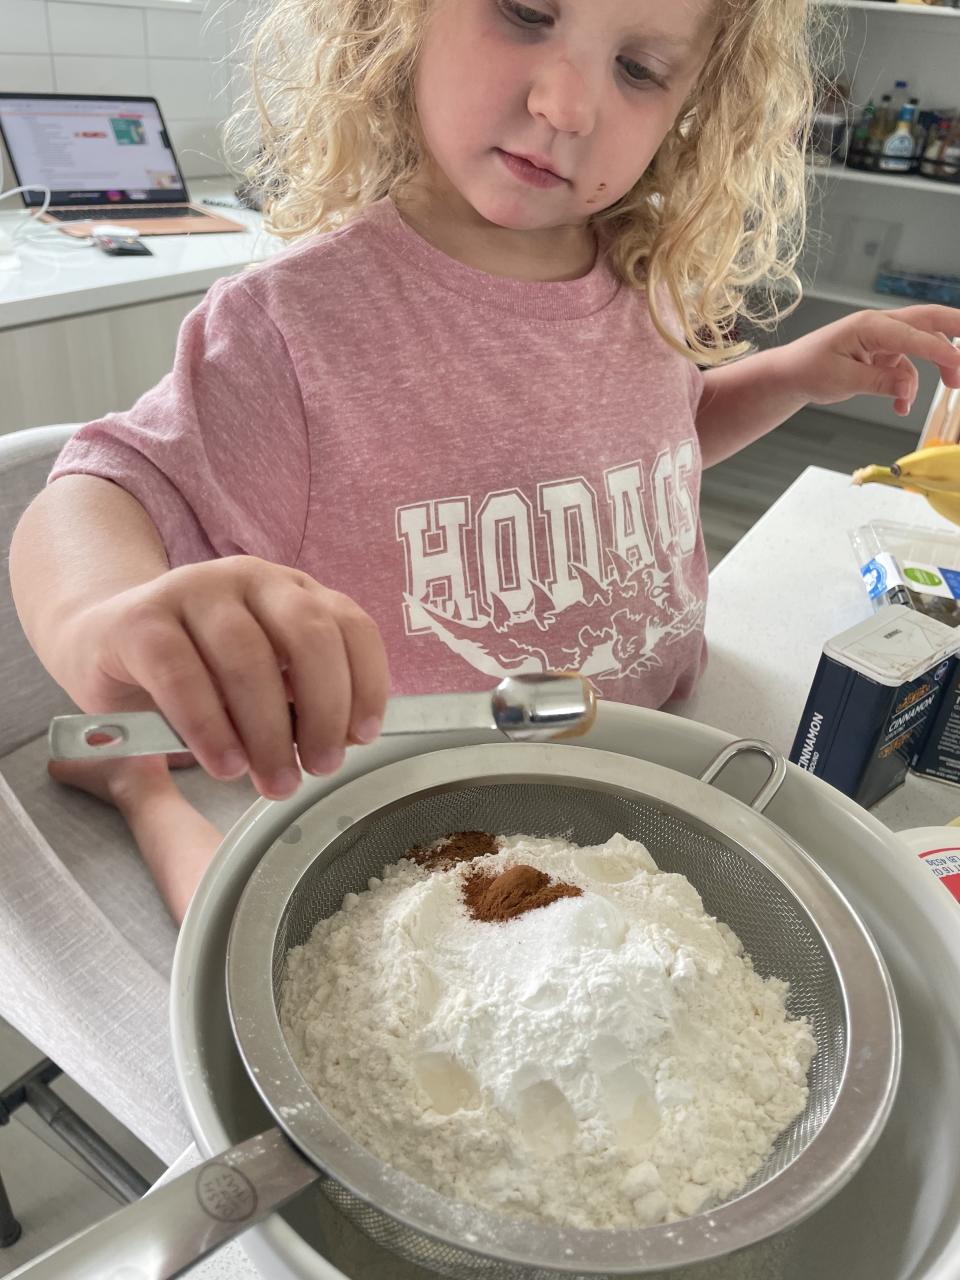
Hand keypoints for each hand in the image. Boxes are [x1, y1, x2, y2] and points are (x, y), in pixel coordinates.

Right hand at [67, 557, 389, 798]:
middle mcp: (249, 578)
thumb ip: (300, 698)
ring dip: (269, 731)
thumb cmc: (197, 671)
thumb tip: (342, 741)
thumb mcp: (261, 679)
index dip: (366, 682)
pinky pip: (182, 676)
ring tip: (275, 781)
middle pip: (308, 636)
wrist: (103, 642)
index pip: (350, 625)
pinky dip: (210, 726)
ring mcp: (193, 591)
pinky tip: (226, 764)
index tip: (362, 737)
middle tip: (320, 767)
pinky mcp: (140, 621)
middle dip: (324, 709)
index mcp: (291, 590)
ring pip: (247, 658)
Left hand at [782, 305, 959, 416]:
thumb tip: (908, 389)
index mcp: (869, 326)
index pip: (913, 335)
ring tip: (950, 387)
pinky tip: (901, 407)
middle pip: (929, 321)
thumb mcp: (842, 380)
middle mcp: (880, 326)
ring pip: (922, 345)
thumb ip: (878, 382)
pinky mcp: (882, 353)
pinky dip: (908, 386)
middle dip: (958, 331)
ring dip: (935, 367)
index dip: (941, 350)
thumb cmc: (808, 370)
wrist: (791, 374)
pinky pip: (906, 366)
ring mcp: (883, 338)